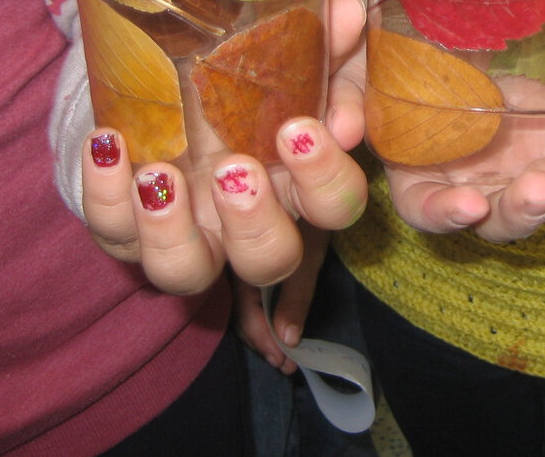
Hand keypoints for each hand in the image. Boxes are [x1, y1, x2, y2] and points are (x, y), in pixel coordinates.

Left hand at [81, 0, 368, 294]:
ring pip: (183, 272)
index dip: (325, 181)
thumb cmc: (248, 72)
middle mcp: (244, 220)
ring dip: (171, 233)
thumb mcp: (293, 51)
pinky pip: (111, 232)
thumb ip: (323, 38)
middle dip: (253, 223)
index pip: (334, 207)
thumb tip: (347, 15)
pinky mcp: (125, 224)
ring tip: (157, 175)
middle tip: (232, 168)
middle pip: (267, 260)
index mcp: (296, 182)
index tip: (301, 132)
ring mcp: (183, 230)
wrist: (168, 72)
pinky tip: (109, 144)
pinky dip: (106, 195)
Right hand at [233, 221, 330, 373]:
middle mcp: (232, 261)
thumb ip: (296, 294)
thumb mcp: (309, 254)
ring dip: (262, 328)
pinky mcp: (252, 256)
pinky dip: (264, 311)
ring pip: (244, 302)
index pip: (245, 311)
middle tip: (284, 363)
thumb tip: (288, 339)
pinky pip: (250, 290)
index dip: (262, 338)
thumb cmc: (312, 212)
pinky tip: (277, 324)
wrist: (312, 181)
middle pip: (240, 310)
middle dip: (261, 338)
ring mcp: (239, 259)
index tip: (282, 361)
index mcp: (240, 260)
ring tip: (282, 352)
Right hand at [333, 0, 544, 241]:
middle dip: (526, 208)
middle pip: (500, 220)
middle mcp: (473, 187)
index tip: (469, 205)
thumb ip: (346, 93)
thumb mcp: (359, 63)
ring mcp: (518, 171)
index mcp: (418, 177)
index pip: (428, 210)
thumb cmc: (391, 49)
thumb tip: (339, 128)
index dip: (447, 214)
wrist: (441, 24)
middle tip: (543, 187)